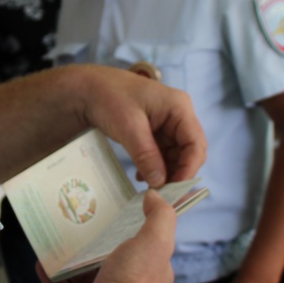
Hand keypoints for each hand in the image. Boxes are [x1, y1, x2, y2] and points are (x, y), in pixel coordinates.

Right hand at [40, 191, 175, 282]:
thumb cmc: (132, 282)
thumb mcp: (155, 241)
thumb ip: (160, 216)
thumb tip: (155, 196)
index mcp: (153, 271)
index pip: (148, 245)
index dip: (137, 227)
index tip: (118, 209)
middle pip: (114, 258)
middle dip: (100, 241)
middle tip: (83, 220)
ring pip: (88, 274)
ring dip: (74, 258)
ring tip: (60, 237)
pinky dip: (53, 277)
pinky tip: (43, 262)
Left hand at [77, 68, 205, 187]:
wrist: (88, 89)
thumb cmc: (108, 97)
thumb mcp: (128, 127)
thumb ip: (146, 156)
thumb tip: (160, 183)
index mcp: (179, 107)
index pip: (195, 143)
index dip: (188, 169)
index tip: (174, 189)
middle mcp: (179, 115)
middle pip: (190, 151)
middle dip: (178, 173)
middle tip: (162, 194)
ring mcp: (168, 123)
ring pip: (178, 155)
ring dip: (166, 173)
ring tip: (150, 188)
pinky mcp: (157, 131)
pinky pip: (164, 154)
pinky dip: (156, 167)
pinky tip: (142, 177)